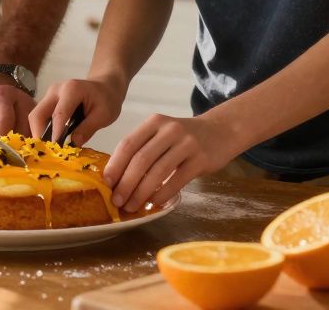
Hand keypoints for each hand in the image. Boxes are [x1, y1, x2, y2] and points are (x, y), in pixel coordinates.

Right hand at [27, 76, 125, 147]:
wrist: (104, 87)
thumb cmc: (106, 99)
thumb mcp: (104, 115)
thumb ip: (88, 128)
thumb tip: (74, 144)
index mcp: (72, 89)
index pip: (59, 114)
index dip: (55, 133)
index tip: (55, 150)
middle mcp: (56, 90)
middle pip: (38, 114)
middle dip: (39, 134)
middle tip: (46, 153)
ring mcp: (50, 94)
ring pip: (36, 116)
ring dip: (39, 133)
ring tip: (47, 150)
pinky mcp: (48, 101)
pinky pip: (40, 117)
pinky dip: (42, 130)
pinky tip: (49, 143)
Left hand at [104, 114, 237, 210]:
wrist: (221, 131)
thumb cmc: (184, 137)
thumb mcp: (162, 133)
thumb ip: (143, 148)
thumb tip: (117, 177)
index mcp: (154, 122)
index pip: (128, 144)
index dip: (115, 165)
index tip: (106, 183)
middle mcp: (169, 130)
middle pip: (141, 159)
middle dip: (125, 183)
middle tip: (117, 201)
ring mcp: (187, 143)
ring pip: (157, 172)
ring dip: (141, 192)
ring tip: (132, 206)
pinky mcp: (200, 159)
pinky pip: (176, 181)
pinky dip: (162, 194)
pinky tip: (153, 203)